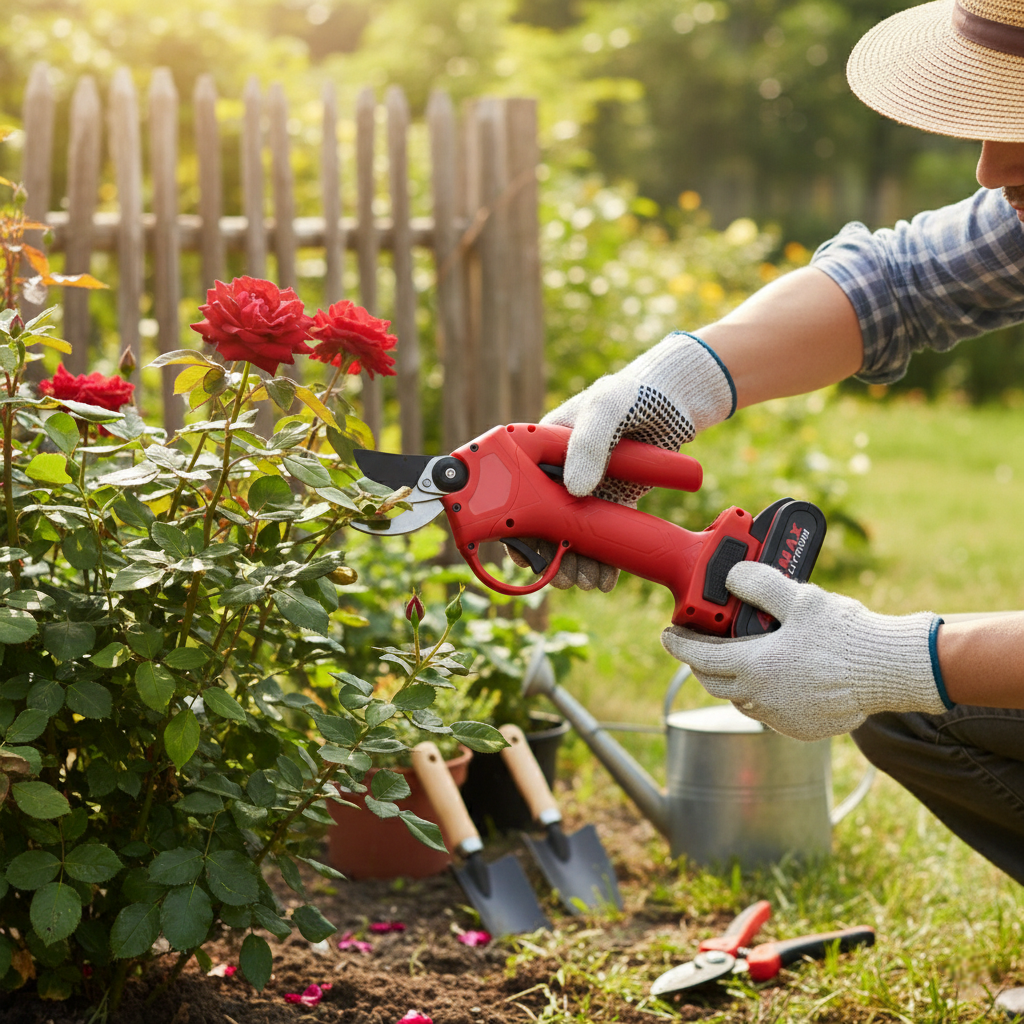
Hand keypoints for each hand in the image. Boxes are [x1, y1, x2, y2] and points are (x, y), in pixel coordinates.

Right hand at [506, 332, 735, 591]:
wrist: (677, 399)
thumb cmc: (633, 393)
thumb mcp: (606, 408)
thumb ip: (587, 444)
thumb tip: (573, 489)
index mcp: (542, 448)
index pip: (517, 492)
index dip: (518, 525)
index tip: (530, 554)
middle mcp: (558, 471)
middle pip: (543, 521)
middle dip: (551, 555)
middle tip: (566, 577)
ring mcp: (585, 488)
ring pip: (572, 533)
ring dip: (577, 561)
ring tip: (588, 581)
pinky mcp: (612, 500)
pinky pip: (601, 534)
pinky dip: (602, 557)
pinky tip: (606, 577)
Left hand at [662, 561, 951, 740]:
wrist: (890, 671)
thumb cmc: (846, 635)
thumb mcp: (800, 598)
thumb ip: (760, 585)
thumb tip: (732, 575)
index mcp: (753, 666)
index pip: (698, 656)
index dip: (678, 644)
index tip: (668, 634)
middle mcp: (760, 697)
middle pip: (712, 681)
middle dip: (700, 661)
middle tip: (701, 642)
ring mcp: (780, 716)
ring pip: (739, 699)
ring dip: (731, 679)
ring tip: (738, 656)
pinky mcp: (800, 728)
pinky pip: (768, 711)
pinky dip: (761, 694)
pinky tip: (774, 676)